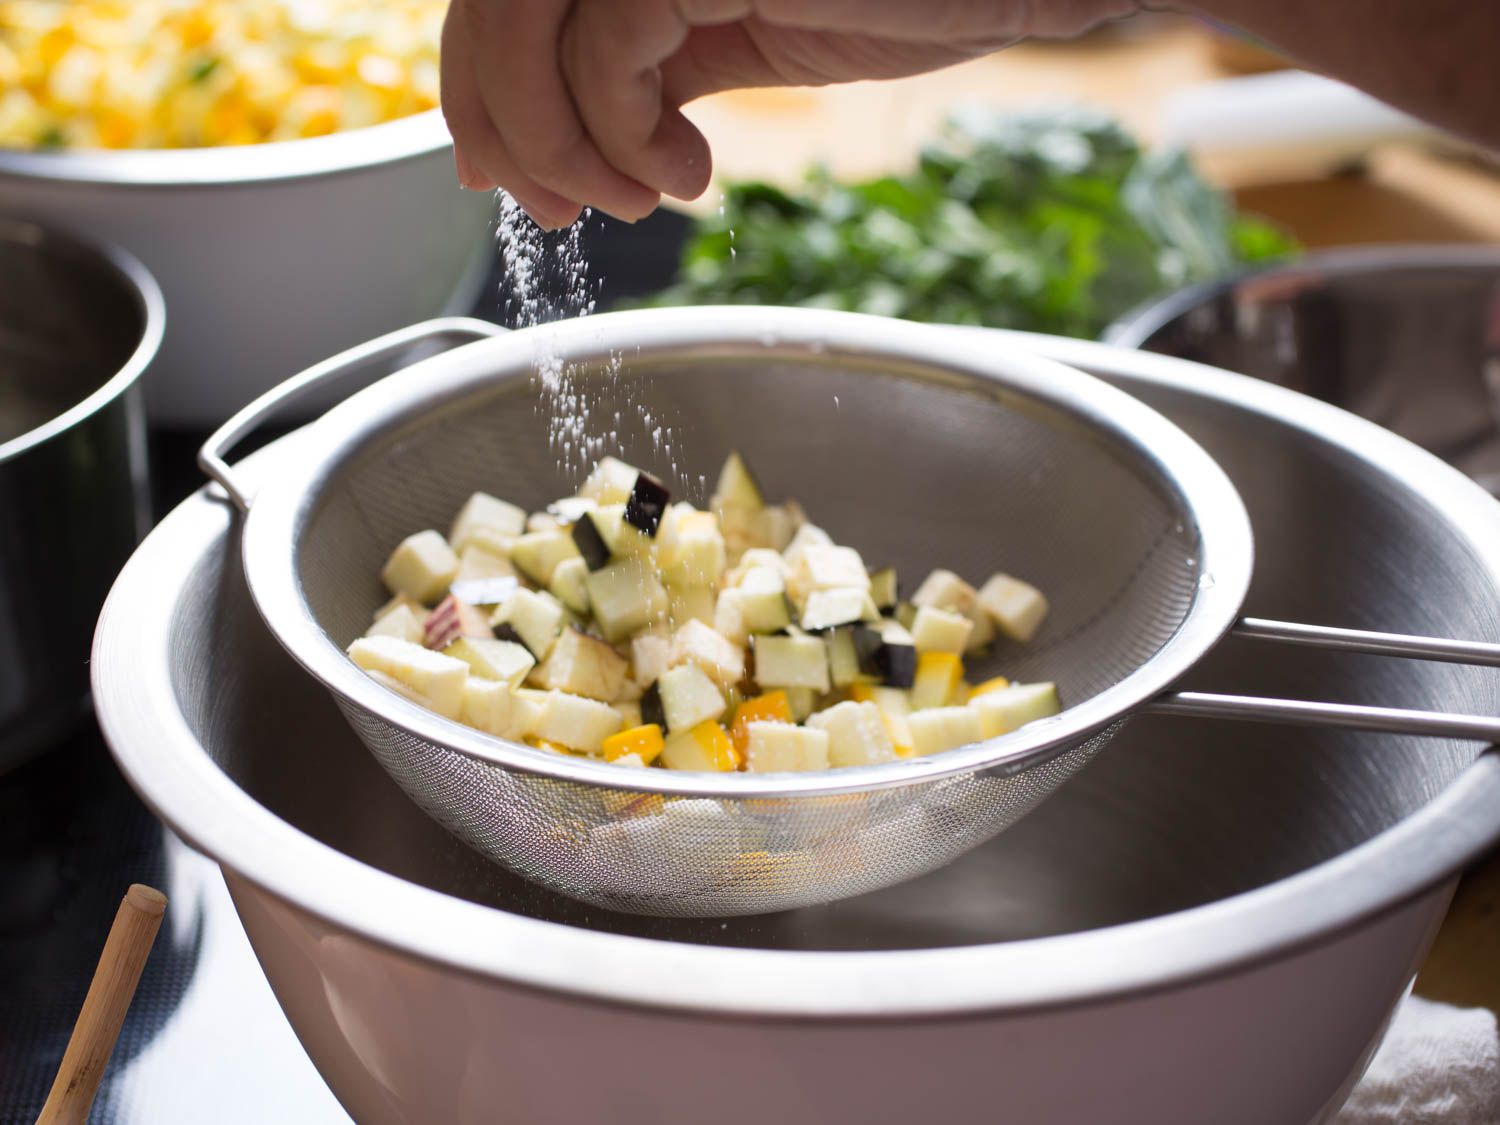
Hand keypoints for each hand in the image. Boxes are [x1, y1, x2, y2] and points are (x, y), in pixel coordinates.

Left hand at [441, 0, 1138, 227]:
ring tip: (637, 200)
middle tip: (560, 214)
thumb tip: (537, 151)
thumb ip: (634, 74)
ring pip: (527, 23)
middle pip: (492, 5)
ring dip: (562, 142)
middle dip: (505, 128)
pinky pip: (611, 46)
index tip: (506, 184)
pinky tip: (690, 177)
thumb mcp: (732, 42)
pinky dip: (625, 135)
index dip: (480, 93)